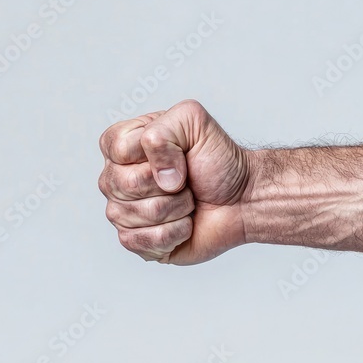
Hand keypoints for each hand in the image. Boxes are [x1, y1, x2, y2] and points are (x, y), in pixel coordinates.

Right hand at [98, 100, 252, 264]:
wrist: (244, 198)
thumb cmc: (219, 161)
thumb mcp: (193, 121)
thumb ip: (163, 130)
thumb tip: (159, 175)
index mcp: (125, 145)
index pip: (117, 149)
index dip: (155, 155)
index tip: (181, 154)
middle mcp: (117, 178)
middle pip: (122, 184)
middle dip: (169, 185)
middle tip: (186, 181)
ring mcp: (124, 211)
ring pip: (130, 214)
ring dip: (175, 209)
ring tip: (188, 201)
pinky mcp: (138, 241)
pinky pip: (139, 241)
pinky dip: (174, 233)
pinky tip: (185, 224)